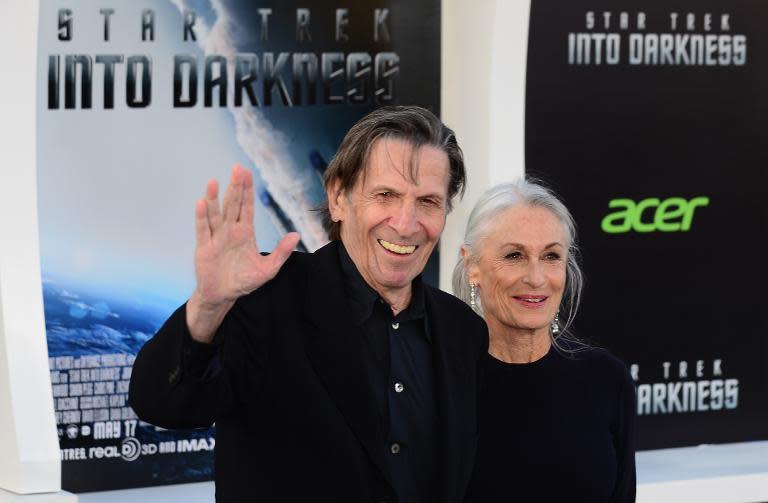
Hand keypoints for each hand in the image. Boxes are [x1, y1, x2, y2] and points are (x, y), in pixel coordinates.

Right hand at [186, 165, 299, 342]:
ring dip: (214, 198)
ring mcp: (216, 237)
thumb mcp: (268, 269)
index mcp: (245, 233)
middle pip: (232, 205)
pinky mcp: (204, 247)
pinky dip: (202, 216)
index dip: (247, 190)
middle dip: (235, 187)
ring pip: (215, 213)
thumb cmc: (244, 281)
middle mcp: (230, 230)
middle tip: (237, 168)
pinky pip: (202, 229)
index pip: (247, 207)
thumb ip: (281, 252)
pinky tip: (202, 203)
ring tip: (213, 182)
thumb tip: (296, 235)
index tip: (248, 173)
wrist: (223, 296)